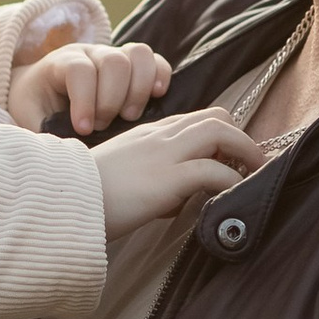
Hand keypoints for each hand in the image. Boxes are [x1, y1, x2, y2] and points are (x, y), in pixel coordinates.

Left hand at [9, 37, 171, 135]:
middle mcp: (89, 53)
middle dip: (112, 100)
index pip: (79, 70)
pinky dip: (160, 76)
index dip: (85, 100)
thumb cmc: (36, 109)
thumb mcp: (30, 119)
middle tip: (102, 126)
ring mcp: (113, 55)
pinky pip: (155, 60)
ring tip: (128, 117)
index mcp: (60, 64)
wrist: (38, 91)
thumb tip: (62, 154)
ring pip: (137, 55)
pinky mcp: (132, 64)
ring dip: (138, 90)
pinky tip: (156, 97)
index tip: (83, 130)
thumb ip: (43, 132)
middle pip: (113, 62)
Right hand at [92, 105, 268, 238]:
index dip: (222, 136)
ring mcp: (164, 154)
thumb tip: (178, 201)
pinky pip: (214, 171)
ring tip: (256, 175)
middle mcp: (160, 136)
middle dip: (242, 138)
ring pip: (220, 131)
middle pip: (216, 117)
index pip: (196, 119)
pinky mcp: (167, 179)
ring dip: (246, 151)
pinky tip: (235, 197)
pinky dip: (232, 181)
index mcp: (149, 134)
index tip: (233, 159)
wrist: (62, 201)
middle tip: (253, 165)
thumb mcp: (124, 176)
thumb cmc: (88, 196)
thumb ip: (152, 178)